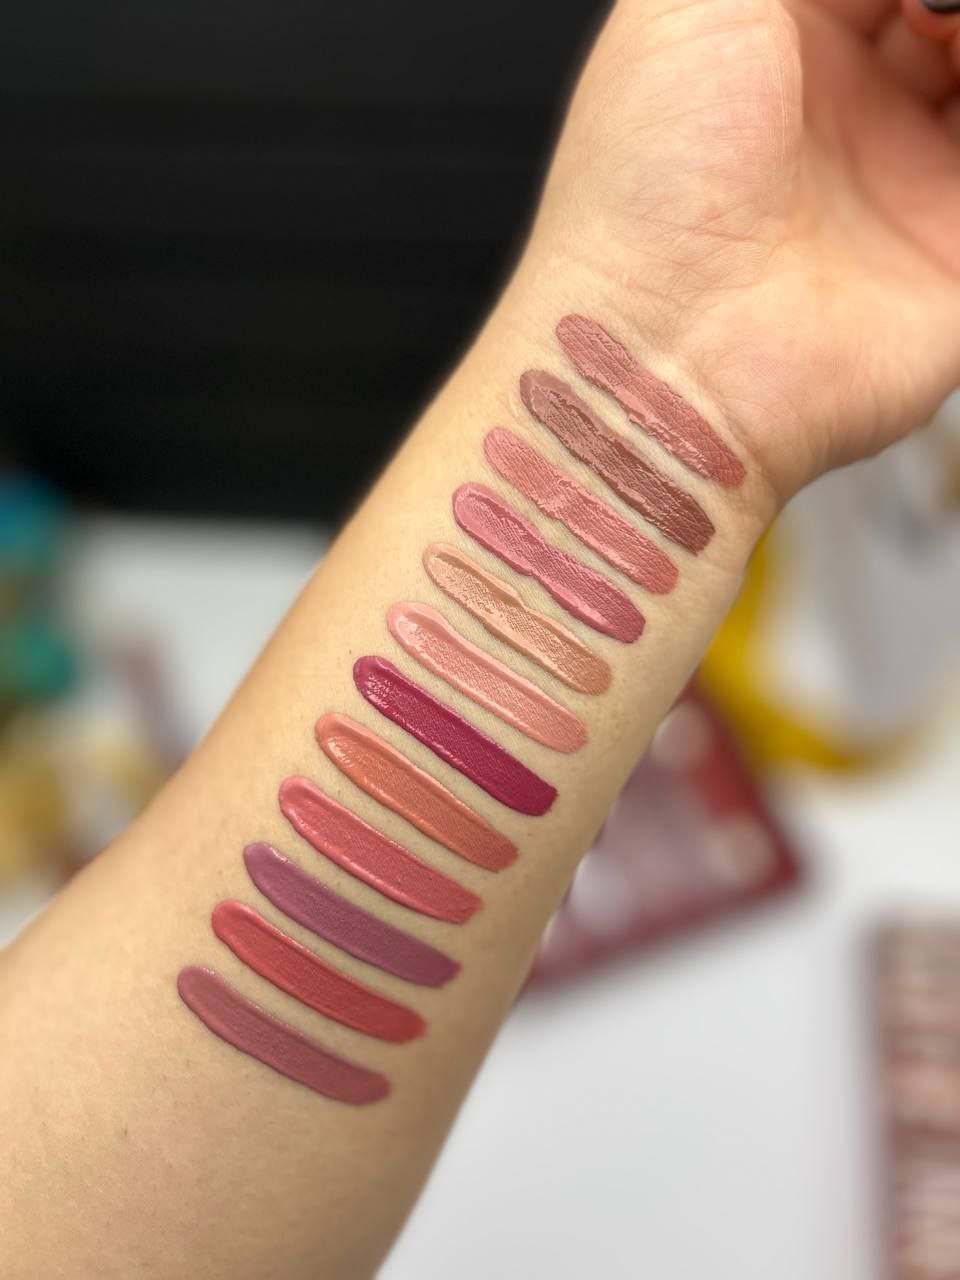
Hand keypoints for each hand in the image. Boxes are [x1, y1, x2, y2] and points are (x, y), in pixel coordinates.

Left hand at [534, 0, 959, 502]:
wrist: (665, 345)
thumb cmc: (645, 187)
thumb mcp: (688, 5)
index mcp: (779, 55)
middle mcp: (848, 122)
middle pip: (950, 26)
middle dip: (953, 5)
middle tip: (931, 15)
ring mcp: (907, 189)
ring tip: (947, 46)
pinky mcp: (958, 261)